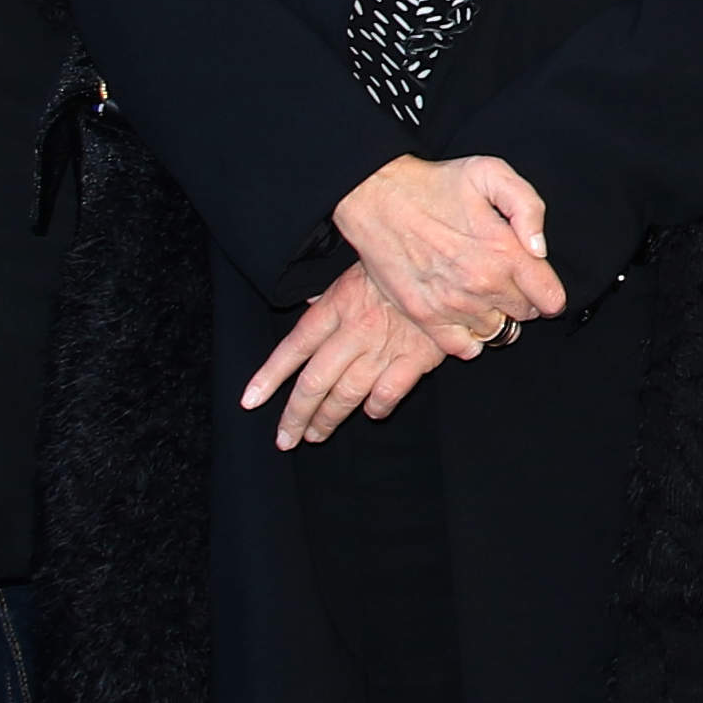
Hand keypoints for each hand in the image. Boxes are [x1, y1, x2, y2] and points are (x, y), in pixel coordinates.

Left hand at [244, 266, 494, 447]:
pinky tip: (370, 412)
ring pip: (345, 394)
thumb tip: (306, 306)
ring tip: (316, 434)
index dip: (270, 376)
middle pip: (314, 382)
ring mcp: (384, 347)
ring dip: (327, 419)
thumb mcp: (356, 271)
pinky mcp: (416, 358)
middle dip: (295, 415)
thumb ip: (331, 297)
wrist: (451, 264)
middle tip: (285, 438)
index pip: (294, 346)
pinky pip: (387, 393)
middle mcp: (354, 330)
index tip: (251, 401)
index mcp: (336, 305)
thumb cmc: (400, 267)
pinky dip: (376, 408)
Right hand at [330, 154, 562, 336]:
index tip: (537, 280)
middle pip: (525, 316)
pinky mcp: (426, 317)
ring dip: (495, 316)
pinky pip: (463, 348)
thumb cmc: (435, 183)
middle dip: (522, 299)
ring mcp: (453, 305)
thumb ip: (528, 207)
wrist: (377, 198)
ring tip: (479, 291)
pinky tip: (463, 314)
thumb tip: (540, 249)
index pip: (551, 299)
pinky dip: (469, 338)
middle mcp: (482, 285)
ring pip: (497, 332)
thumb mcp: (491, 173)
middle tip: (503, 277)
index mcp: (504, 253)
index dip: (549, 290)